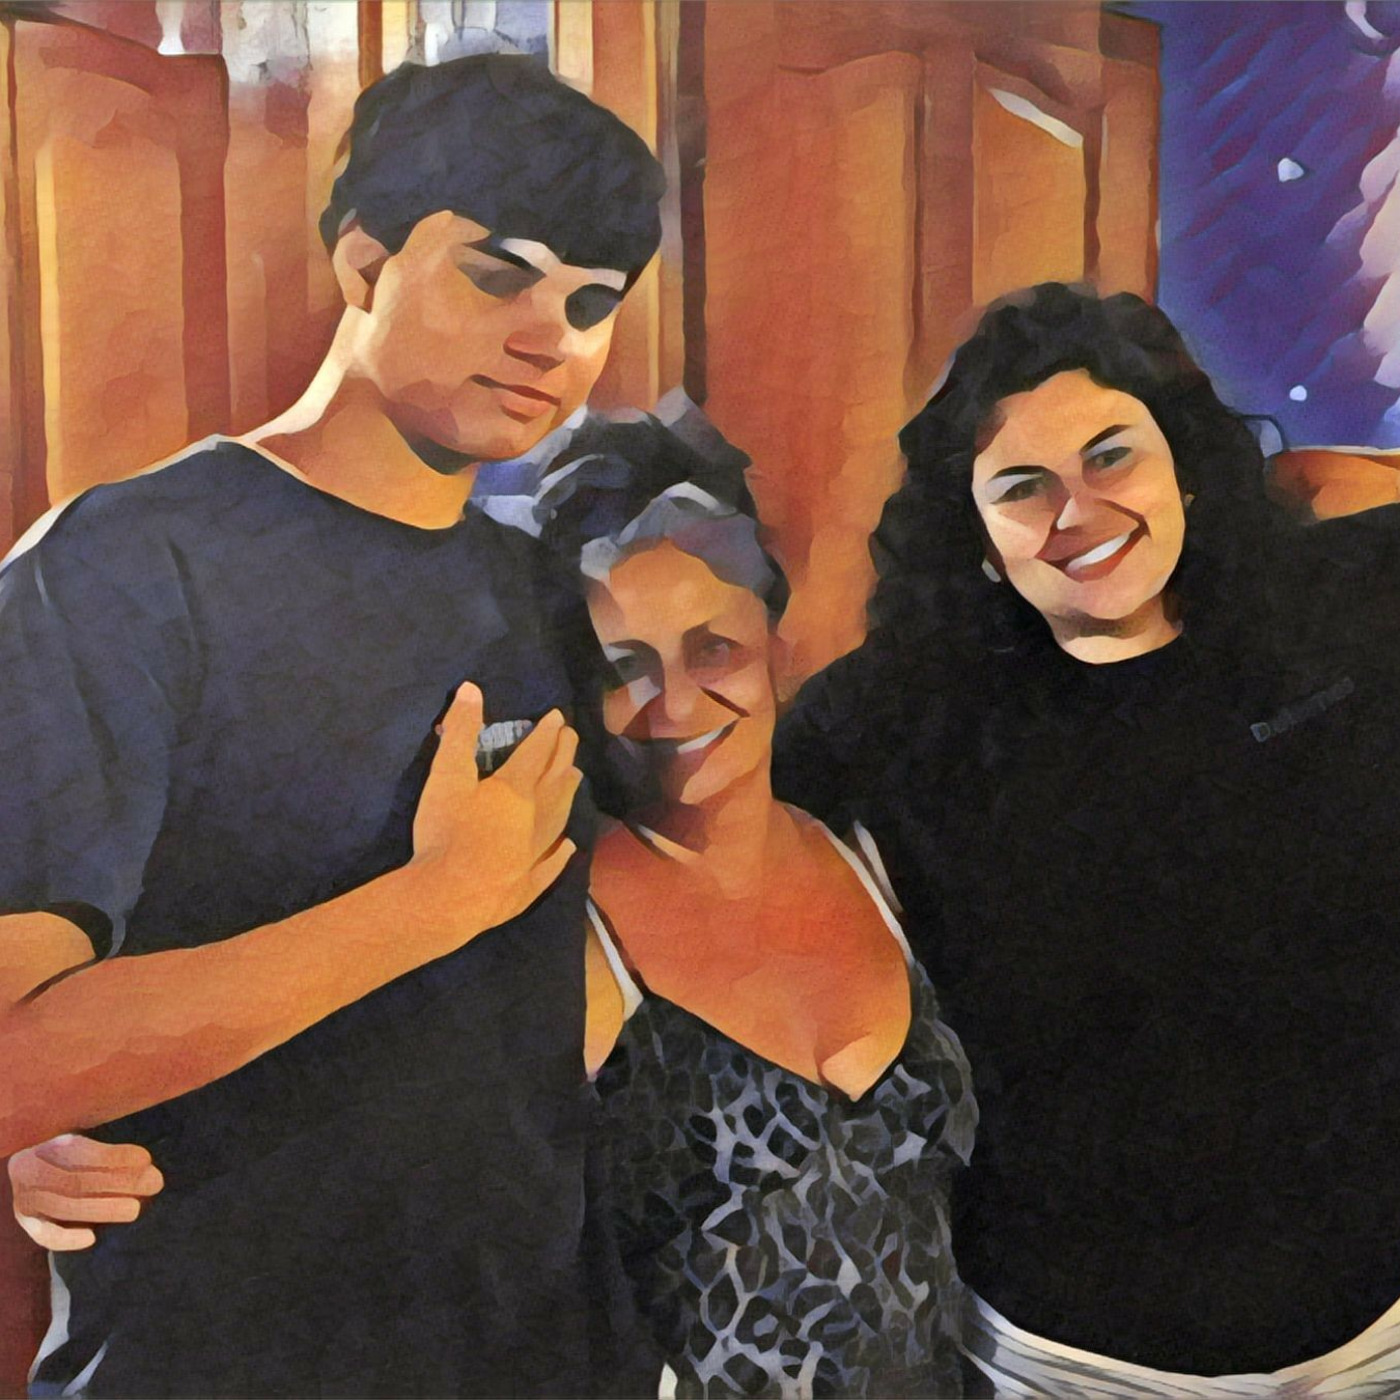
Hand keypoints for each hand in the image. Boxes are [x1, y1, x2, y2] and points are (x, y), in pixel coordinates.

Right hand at [9, 1134, 163, 1250]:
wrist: (44, 1169)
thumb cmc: (74, 1153)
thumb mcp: (87, 1140)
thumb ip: (107, 1150)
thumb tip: (146, 1164)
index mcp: (45, 1142)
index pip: (80, 1151)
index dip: (113, 1156)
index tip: (146, 1159)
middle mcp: (28, 1170)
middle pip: (75, 1181)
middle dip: (118, 1182)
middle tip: (153, 1183)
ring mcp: (24, 1198)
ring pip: (64, 1207)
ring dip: (102, 1209)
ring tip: (134, 1209)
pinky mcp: (28, 1223)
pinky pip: (44, 1234)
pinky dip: (66, 1238)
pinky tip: (91, 1238)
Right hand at [409, 684, 581, 943]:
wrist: (449, 897)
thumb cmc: (446, 833)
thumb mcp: (446, 775)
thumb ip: (460, 731)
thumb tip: (472, 688)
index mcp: (515, 788)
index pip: (537, 751)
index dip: (548, 732)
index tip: (559, 717)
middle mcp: (535, 816)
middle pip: (556, 779)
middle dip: (564, 754)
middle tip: (570, 737)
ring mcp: (535, 853)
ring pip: (560, 817)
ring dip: (568, 794)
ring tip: (576, 777)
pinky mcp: (529, 885)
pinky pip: (552, 864)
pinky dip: (561, 852)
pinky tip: (569, 847)